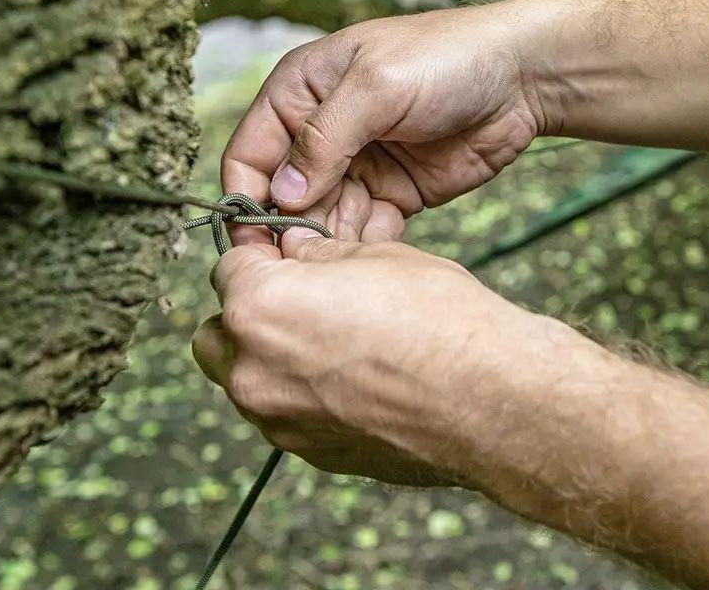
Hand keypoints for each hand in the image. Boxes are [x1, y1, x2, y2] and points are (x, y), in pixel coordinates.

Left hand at [191, 234, 558, 486]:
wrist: (491, 402)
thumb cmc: (440, 321)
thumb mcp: (377, 257)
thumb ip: (320, 256)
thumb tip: (299, 255)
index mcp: (259, 308)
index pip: (228, 267)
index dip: (260, 255)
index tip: (283, 256)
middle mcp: (253, 370)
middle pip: (217, 333)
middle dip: (244, 314)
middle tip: (295, 300)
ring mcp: (278, 420)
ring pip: (243, 380)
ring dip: (268, 358)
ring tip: (330, 343)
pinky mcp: (308, 453)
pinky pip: (283, 415)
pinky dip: (300, 395)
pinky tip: (352, 381)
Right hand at [221, 4, 557, 244]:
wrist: (524, 76)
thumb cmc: (445, 58)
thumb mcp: (377, 85)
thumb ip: (324, 138)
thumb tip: (280, 195)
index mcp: (299, 93)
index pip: (249, 155)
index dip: (245, 200)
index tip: (253, 244)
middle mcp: (319, 133)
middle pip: (281, 198)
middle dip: (286, 233)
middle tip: (300, 270)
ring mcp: (356, 167)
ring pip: (319, 221)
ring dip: (323, 247)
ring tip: (335, 273)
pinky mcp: (391, 195)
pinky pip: (361, 231)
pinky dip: (361, 250)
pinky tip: (369, 265)